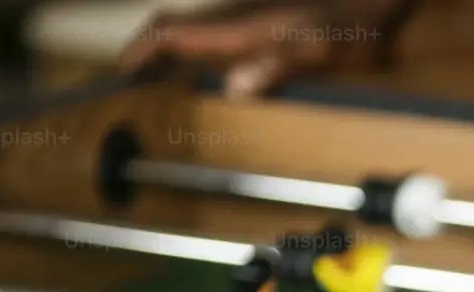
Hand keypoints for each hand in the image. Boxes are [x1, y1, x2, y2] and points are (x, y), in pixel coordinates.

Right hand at [122, 0, 409, 98]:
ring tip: (157, 83)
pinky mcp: (265, 25)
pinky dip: (198, 53)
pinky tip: (209, 74)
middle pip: (175, 30)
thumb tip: (234, 88)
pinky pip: (217, 36)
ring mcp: (249, 20)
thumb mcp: (317, 48)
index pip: (171, 31)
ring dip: (169, 54)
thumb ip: (275, 65)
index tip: (122, 73)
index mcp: (239, 26)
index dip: (141, 50)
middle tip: (132, 84)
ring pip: (194, 32)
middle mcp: (236, 20)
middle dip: (147, 54)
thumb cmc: (351, 21)